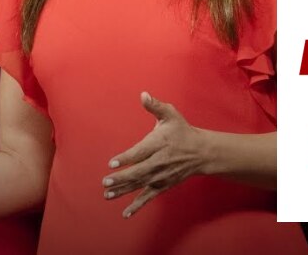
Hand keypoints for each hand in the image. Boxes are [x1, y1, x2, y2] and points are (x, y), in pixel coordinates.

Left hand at [102, 91, 206, 218]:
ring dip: (124, 191)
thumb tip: (143, 94)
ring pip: (140, 185)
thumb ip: (156, 106)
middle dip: (122, 178)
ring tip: (107, 195)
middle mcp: (159, 162)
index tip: (112, 162)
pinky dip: (137, 206)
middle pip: (139, 172)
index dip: (126, 157)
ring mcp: (161, 176)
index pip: (140, 152)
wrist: (202, 152)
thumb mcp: (171, 114)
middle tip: (105, 182)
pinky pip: (149, 197)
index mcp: (159, 144)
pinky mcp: (163, 185)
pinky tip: (125, 213)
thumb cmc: (182, 131)